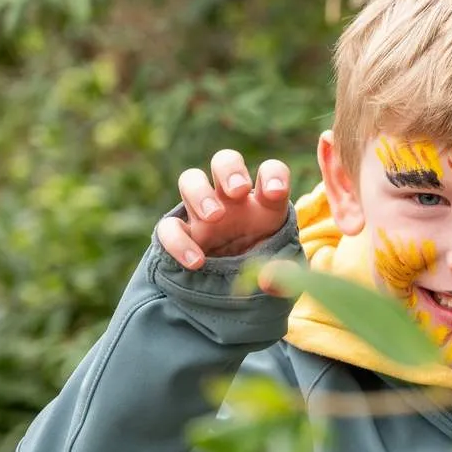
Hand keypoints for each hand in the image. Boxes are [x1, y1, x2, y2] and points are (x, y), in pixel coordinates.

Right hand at [156, 149, 291, 269]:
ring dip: (200, 193)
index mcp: (265, 202)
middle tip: (238, 191)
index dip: (273, 174)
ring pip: (190, 180)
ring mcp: (204, 213)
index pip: (271, 171)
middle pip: (224, 161)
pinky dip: (178, 242)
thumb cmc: (267, 270)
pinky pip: (168, 227)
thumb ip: (283, 273)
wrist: (237, 290)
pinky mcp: (183, 235)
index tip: (274, 192)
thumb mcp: (282, 273)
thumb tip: (268, 279)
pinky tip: (197, 262)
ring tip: (215, 217)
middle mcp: (232, 201)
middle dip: (230, 170)